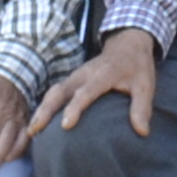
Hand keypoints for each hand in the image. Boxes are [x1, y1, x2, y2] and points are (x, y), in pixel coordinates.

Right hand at [33, 28, 162, 138]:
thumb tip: (142, 132)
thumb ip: (142, 107)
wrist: (127, 44)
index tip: (65, 125)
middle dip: (46, 110)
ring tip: (31, 131)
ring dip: (41, 110)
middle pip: (60, 92)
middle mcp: (84, 75)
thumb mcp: (145, 85)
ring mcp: (75, 77)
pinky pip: (54, 93)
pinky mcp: (71, 81)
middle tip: (35, 130)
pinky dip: (44, 107)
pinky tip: (38, 124)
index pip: (86, 92)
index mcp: (102, 74)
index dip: (75, 108)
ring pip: (53, 92)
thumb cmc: (136, 67)